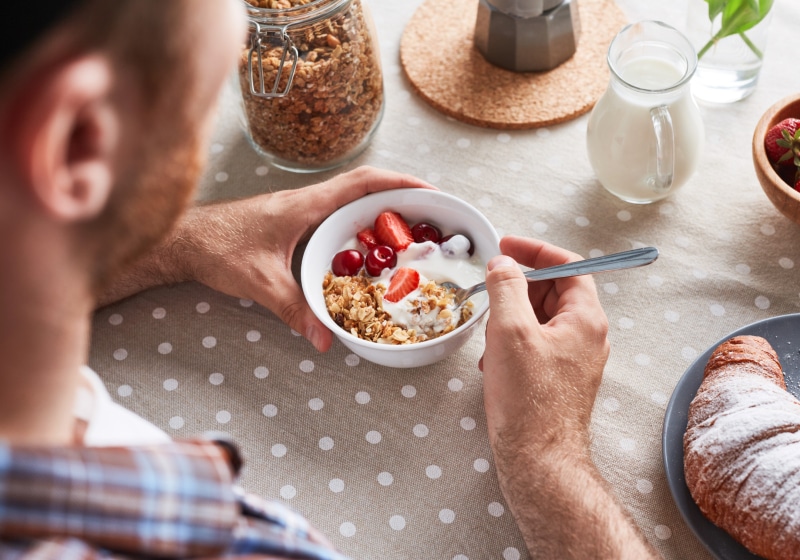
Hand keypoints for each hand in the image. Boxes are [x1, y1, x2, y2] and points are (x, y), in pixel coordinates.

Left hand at [175, 166, 434, 351]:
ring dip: (382, 208)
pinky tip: (368, 249)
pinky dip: (360, 223)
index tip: (431, 190)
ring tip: (411, 230)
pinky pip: (337, 215)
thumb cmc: (217, 248)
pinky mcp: (293, 221)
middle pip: (365, 187)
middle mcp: (307, 201)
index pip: (362, 182)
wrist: (183, 238)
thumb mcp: (260, 281)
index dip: (400, 182)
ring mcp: (300, 209)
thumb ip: (295, 309)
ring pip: (351, 200)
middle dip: (402, 194)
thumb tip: (326, 339)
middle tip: (432, 214)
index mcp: (306, 205)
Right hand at [479, 238, 659, 559]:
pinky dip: (512, 343)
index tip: (506, 246)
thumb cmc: (528, 398)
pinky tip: (493, 363)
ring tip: (489, 336)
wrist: (538, 459)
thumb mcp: (510, 330)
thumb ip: (506, 287)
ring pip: (541, 320)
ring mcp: (575, 359)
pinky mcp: (559, 379)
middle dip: (518, 289)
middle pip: (554, 291)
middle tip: (490, 292)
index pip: (569, 265)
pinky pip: (536, 345)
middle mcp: (587, 336)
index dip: (536, 250)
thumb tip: (502, 264)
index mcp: (585, 318)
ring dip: (511, 319)